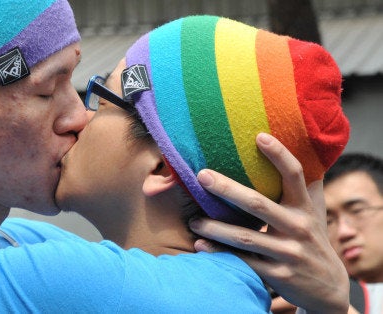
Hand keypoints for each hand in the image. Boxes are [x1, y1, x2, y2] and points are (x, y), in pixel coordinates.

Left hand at [189, 133, 348, 313]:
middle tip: (201, 175)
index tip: (259, 136)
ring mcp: (288, 252)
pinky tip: (200, 245)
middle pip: (258, 204)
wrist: (328, 287)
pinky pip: (244, 262)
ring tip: (193, 220)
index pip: (295, 175)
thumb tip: (302, 148)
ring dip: (216, 227)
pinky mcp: (279, 274)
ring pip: (247, 236)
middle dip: (228, 189)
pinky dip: (220, 253)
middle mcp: (298, 227)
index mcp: (305, 207)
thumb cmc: (312, 238)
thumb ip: (305, 185)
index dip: (279, 155)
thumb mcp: (315, 212)